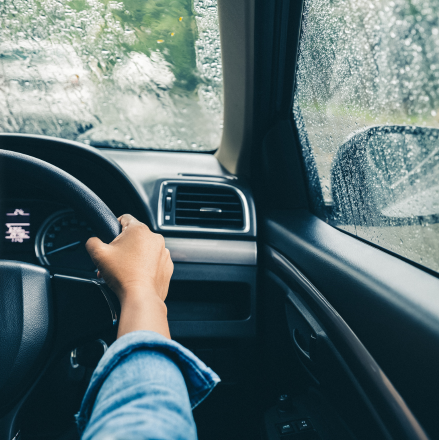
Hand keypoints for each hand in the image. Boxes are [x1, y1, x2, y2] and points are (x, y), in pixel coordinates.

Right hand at [86, 214, 173, 338]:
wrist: (141, 297)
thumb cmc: (123, 275)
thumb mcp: (98, 254)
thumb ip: (92, 241)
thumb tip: (93, 240)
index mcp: (139, 230)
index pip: (125, 218)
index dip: (115, 226)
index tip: (111, 238)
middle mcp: (155, 238)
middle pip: (134, 237)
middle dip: (123, 247)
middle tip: (114, 260)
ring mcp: (163, 252)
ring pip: (145, 250)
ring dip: (134, 257)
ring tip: (124, 270)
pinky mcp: (167, 266)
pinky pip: (154, 262)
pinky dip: (146, 267)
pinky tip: (136, 276)